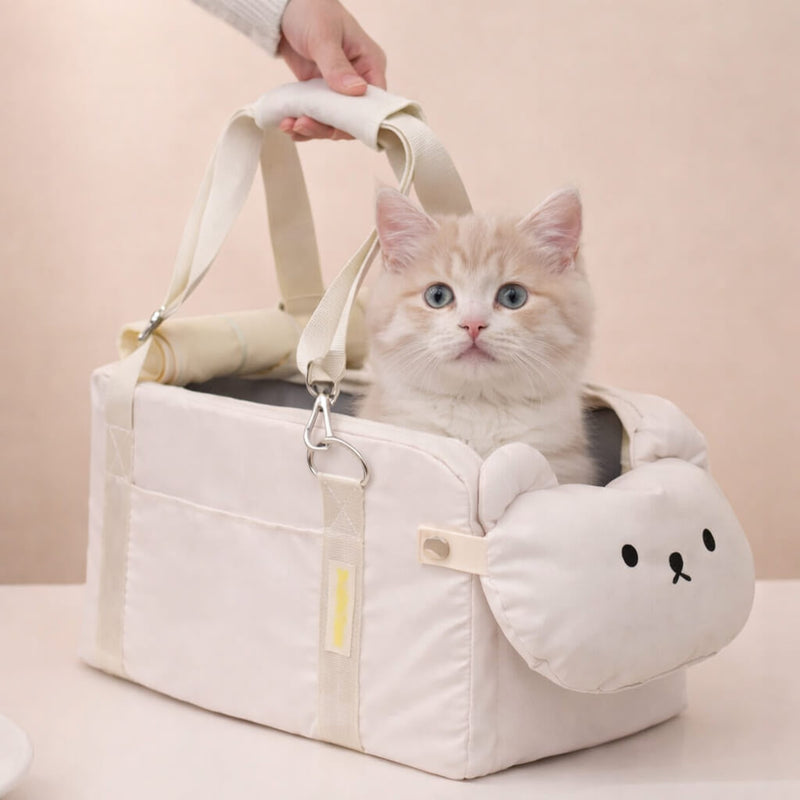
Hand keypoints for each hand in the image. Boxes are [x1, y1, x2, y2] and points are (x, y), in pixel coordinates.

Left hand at [277, 0, 386, 140]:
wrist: (283, 8)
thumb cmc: (311, 10)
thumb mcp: (323, 36)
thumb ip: (337, 66)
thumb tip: (357, 91)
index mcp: (370, 64)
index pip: (374, 103)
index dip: (358, 120)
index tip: (335, 127)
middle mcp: (358, 80)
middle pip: (352, 119)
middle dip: (327, 127)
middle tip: (303, 124)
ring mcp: (338, 90)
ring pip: (332, 122)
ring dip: (312, 129)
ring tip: (290, 125)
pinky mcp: (320, 94)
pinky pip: (316, 117)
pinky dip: (303, 124)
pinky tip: (288, 125)